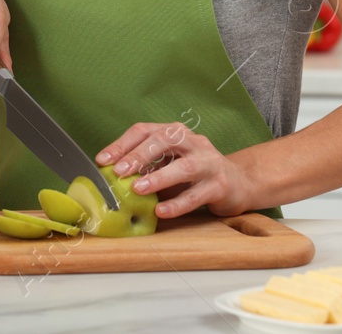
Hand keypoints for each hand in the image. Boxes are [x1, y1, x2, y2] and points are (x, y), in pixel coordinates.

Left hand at [98, 123, 258, 217]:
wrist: (238, 183)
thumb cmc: (194, 173)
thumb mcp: (168, 163)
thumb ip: (146, 166)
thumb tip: (111, 177)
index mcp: (175, 132)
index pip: (144, 131)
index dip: (122, 144)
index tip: (103, 160)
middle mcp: (193, 142)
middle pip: (164, 140)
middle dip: (139, 155)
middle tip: (119, 171)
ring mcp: (209, 162)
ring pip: (183, 167)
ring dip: (158, 178)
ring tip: (137, 189)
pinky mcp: (220, 185)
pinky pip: (196, 195)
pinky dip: (177, 204)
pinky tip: (161, 211)